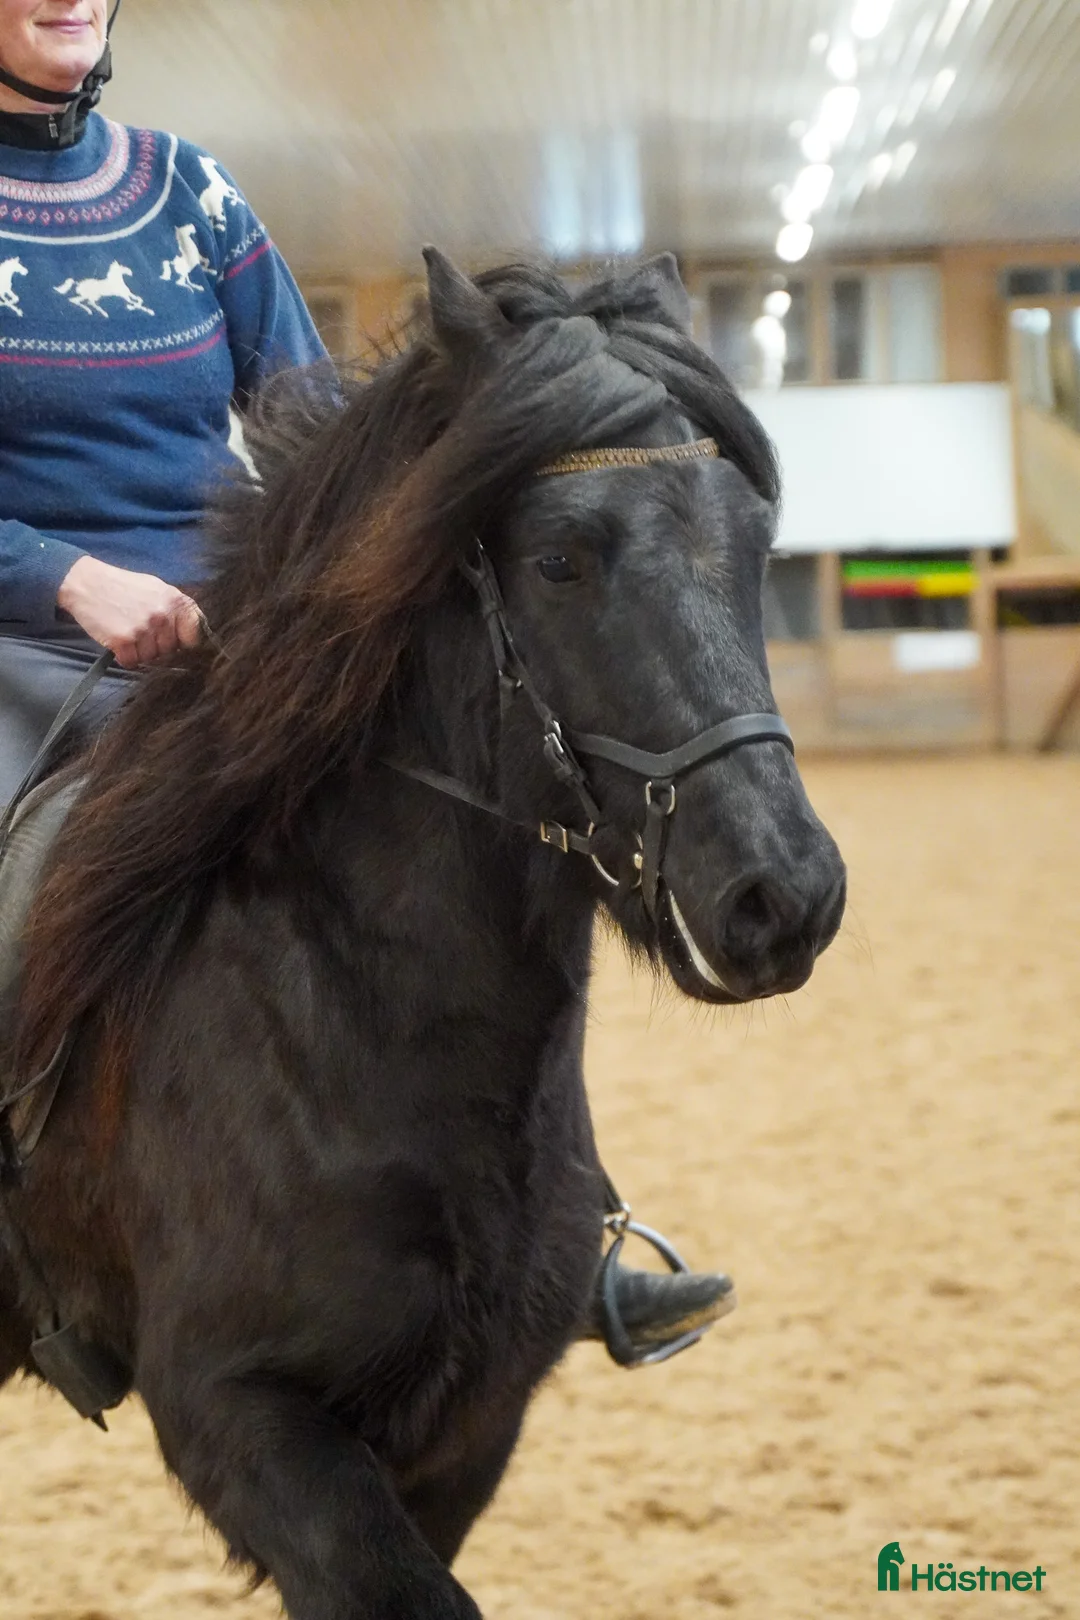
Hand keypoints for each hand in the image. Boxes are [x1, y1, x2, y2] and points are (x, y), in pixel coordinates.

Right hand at [57, 555, 203, 668]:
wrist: (87, 583)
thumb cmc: (123, 587)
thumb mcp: (157, 589)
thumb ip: (178, 610)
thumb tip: (197, 634)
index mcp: (176, 601)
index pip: (194, 636)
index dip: (183, 642)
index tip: (173, 641)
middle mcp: (163, 615)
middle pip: (170, 650)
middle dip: (156, 646)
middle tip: (139, 630)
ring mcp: (144, 628)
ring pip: (151, 659)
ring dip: (139, 652)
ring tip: (127, 631)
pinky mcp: (124, 640)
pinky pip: (132, 662)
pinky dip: (124, 656)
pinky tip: (117, 640)